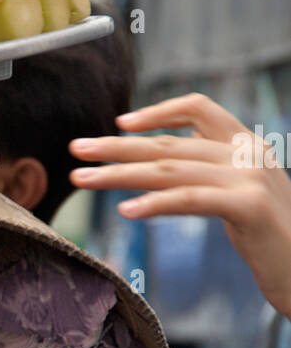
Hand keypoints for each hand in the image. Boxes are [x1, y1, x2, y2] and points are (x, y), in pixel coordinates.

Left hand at [67, 92, 290, 320]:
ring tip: (82, 178)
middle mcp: (247, 153)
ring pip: (170, 169)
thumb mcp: (242, 196)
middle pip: (169, 144)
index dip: (158, 112)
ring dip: (119, 173)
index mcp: (246, 144)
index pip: (199, 108)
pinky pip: (191, 200)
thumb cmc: (274, 240)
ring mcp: (250, 177)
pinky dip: (155, 202)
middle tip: (76, 149)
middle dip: (116, 147)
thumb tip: (164, 169)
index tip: (120, 123)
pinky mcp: (249, 207)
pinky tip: (126, 210)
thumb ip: (213, 175)